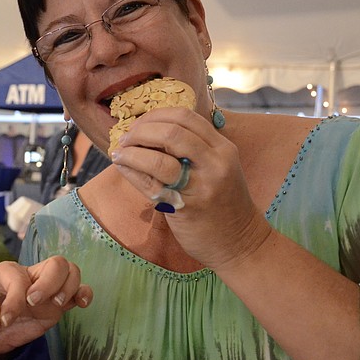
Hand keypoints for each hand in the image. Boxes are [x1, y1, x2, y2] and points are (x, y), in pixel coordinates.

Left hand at [0, 256, 92, 354]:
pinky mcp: (59, 302)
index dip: (14, 298)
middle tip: (35, 304)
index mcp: (6, 273)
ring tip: (58, 306)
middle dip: (49, 283)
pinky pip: (80, 289)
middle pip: (54, 262)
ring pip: (70, 270)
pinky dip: (85, 293)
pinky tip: (82, 305)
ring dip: (69, 287)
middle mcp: (30, 275)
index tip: (6, 320)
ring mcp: (47, 287)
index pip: (17, 276)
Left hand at [110, 107, 270, 270]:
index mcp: (222, 148)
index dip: (155, 116)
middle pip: (170, 133)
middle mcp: (215, 163)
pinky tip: (121, 167)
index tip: (139, 123)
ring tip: (119, 152)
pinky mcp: (185, 209)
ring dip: (131, 152)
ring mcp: (201, 187)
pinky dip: (131, 172)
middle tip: (126, 138)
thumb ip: (194, 148)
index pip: (185, 117)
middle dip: (141, 131)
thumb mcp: (218, 168)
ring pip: (159, 159)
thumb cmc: (223, 204)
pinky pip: (150, 185)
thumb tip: (152, 130)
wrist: (240, 243)